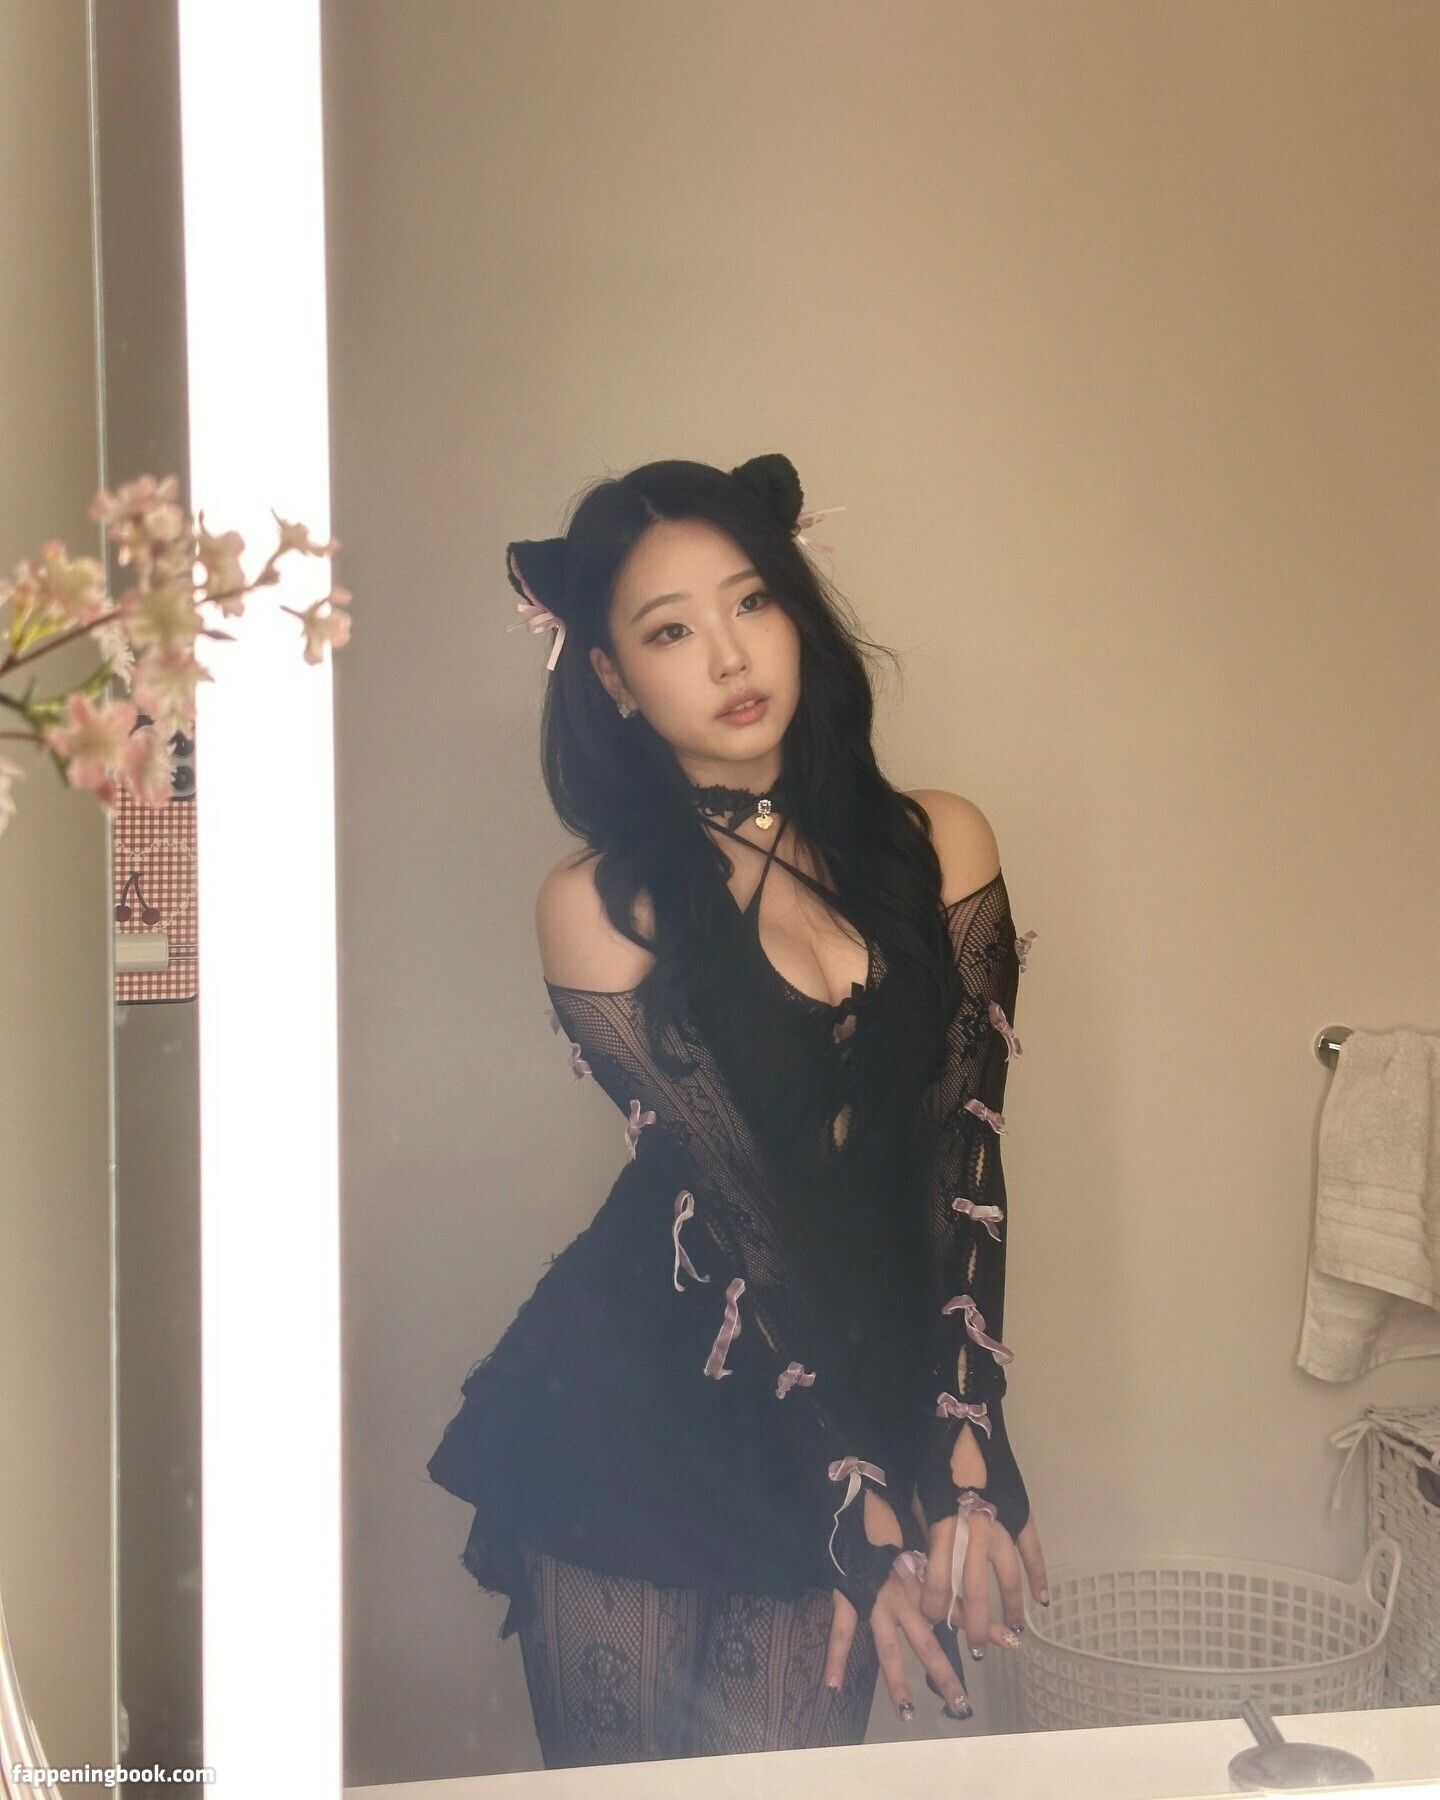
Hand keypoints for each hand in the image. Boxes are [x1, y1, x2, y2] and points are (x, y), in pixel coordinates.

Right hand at [821, 1491, 972, 1722]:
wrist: (863, 1495)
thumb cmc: (900, 1514)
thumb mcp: (931, 1537)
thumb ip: (953, 1562)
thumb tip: (986, 1563)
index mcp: (924, 1582)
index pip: (958, 1611)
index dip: (984, 1629)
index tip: (1011, 1645)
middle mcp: (904, 1598)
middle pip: (926, 1643)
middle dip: (943, 1674)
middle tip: (962, 1706)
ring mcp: (874, 1600)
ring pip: (887, 1648)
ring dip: (896, 1681)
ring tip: (906, 1712)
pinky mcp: (848, 1596)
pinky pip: (840, 1631)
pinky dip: (835, 1657)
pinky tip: (832, 1684)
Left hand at [919, 1424, 1047, 1655]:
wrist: (965, 1422)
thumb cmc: (934, 1458)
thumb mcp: (918, 1496)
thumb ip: (922, 1531)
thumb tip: (918, 1566)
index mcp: (943, 1522)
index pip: (938, 1576)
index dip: (935, 1602)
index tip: (933, 1621)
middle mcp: (973, 1529)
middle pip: (973, 1587)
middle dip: (973, 1622)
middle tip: (976, 1649)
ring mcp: (1001, 1521)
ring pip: (1006, 1575)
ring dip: (1008, 1607)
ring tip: (1011, 1631)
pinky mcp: (1020, 1512)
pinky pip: (1032, 1550)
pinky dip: (1039, 1575)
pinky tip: (1042, 1600)